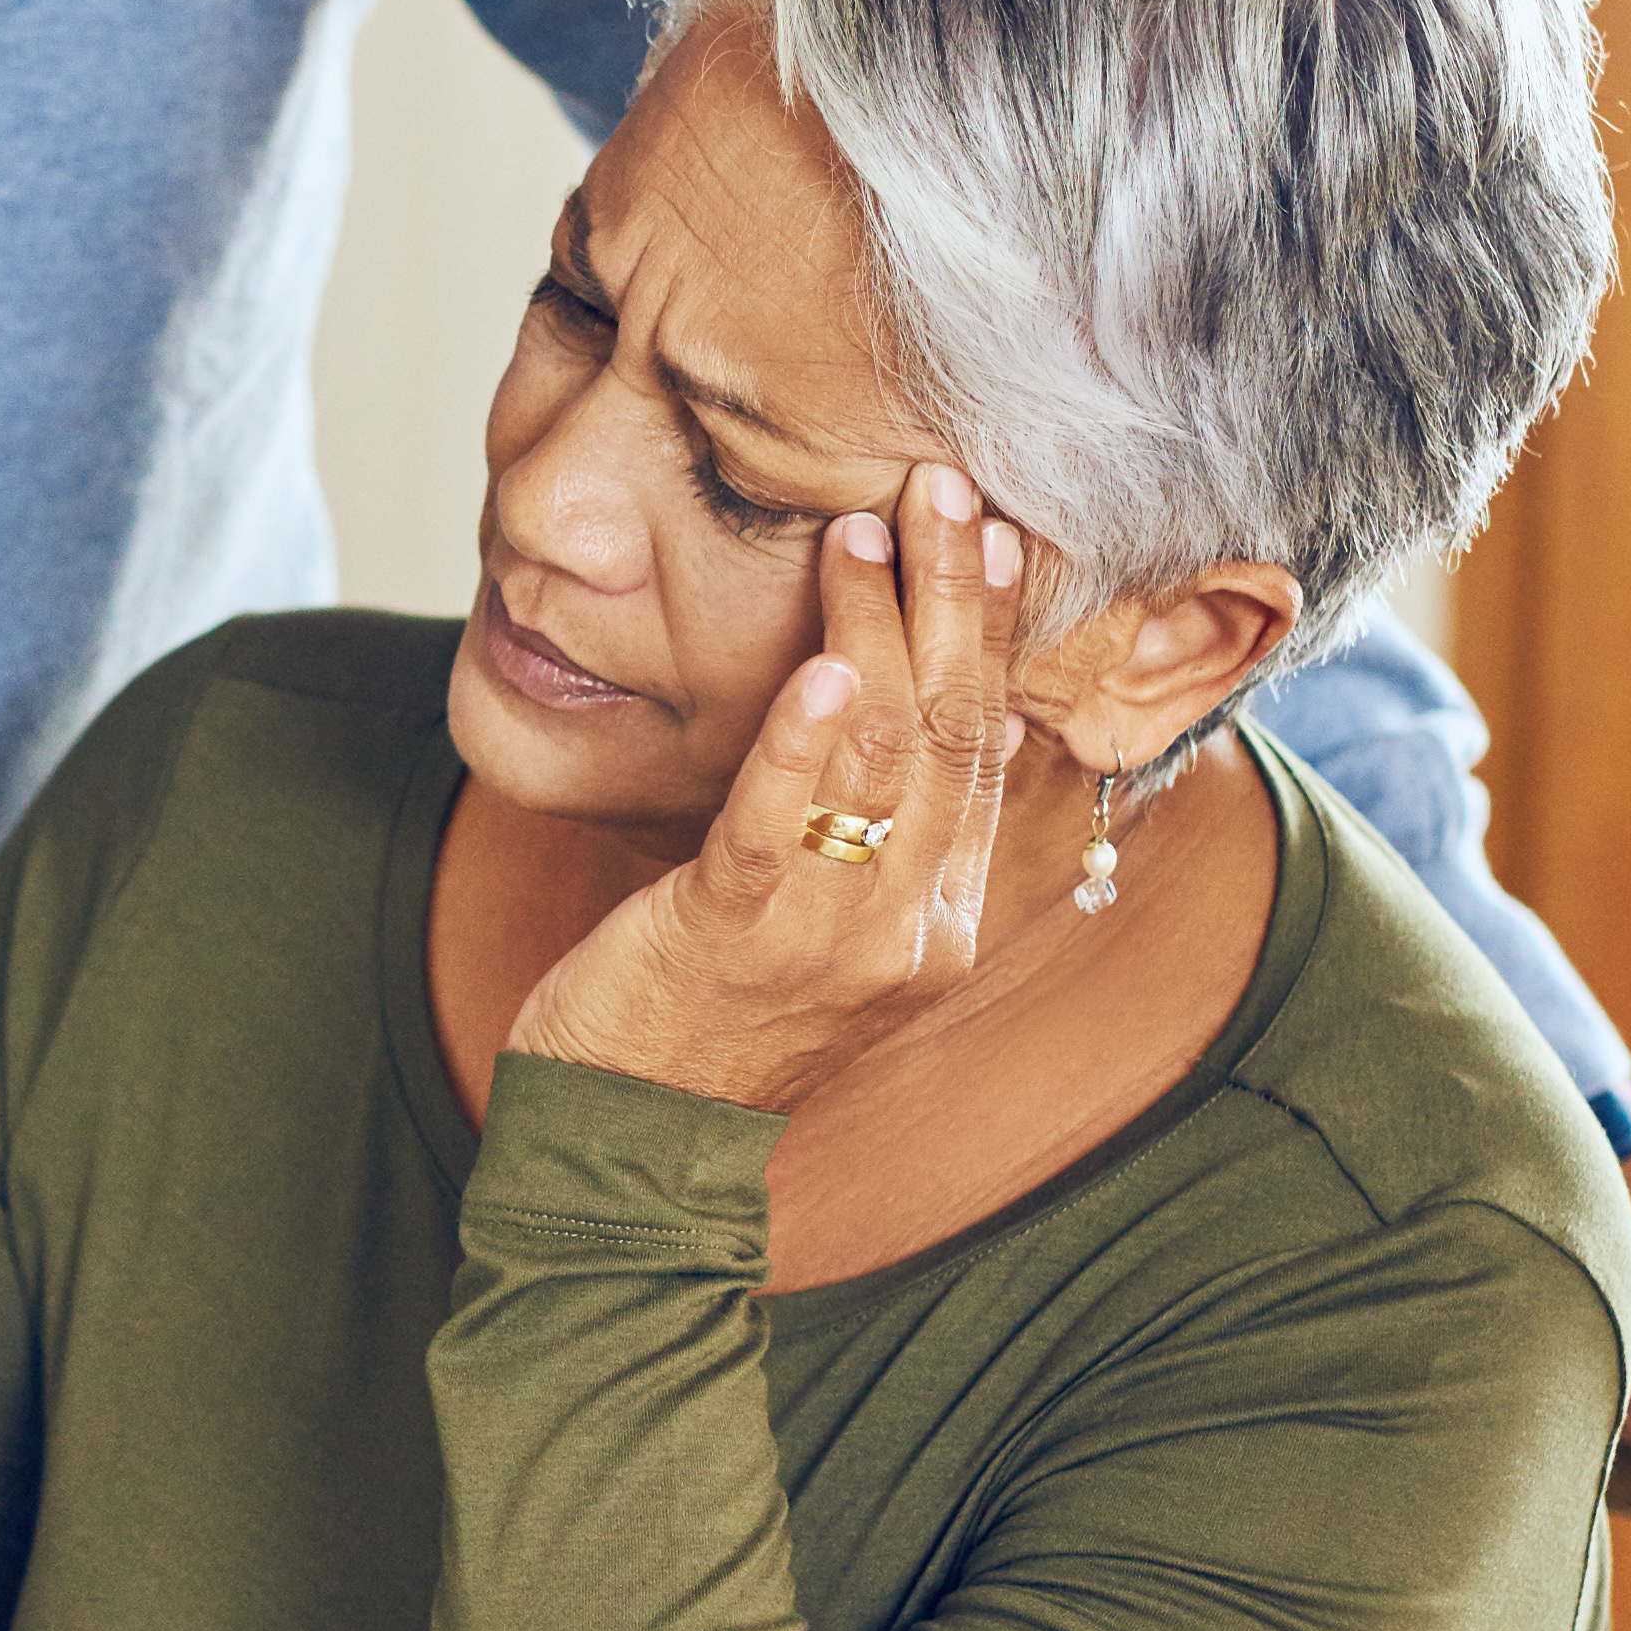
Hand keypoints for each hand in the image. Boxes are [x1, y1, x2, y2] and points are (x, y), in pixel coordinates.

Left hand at [506, 466, 1032, 1114]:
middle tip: (942, 485)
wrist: (634, 1146)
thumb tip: (899, 701)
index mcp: (942, 920)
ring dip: (874, 631)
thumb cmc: (718, 1015)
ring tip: (864, 529)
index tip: (997, 533)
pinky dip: (801, 740)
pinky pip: (780, 826)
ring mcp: (829, 939)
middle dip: (952, 600)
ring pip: (875, 762)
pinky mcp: (732, 937)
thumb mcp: (827, 924)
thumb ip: (876, 831)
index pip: (989, 753)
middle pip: (950, 736)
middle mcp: (909, 929)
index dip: (994, 636)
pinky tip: (818, 664)